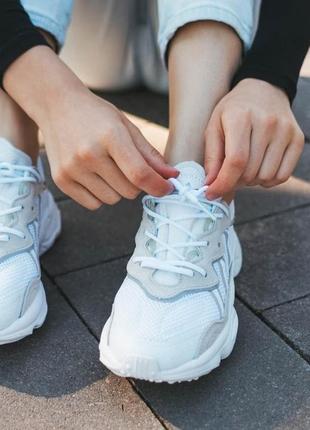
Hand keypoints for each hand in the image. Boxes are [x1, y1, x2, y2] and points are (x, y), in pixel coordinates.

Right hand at [42, 90, 176, 208]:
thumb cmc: (96, 115)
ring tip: (107, 168)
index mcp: (110, 136)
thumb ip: (150, 154)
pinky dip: (99, 195)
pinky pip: (93, 204)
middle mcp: (89, 154)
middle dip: (136, 184)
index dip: (158, 186)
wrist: (56, 105)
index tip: (167, 188)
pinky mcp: (61, 180)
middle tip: (127, 166)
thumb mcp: (126, 126)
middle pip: (129, 191)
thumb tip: (172, 176)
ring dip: (117, 190)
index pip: (139, 174)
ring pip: (112, 200)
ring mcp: (72, 169)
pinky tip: (94, 175)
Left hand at [204, 78, 304, 198]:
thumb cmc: (233, 111)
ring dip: (252, 181)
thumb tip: (211, 185)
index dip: (223, 183)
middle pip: (250, 172)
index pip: (235, 161)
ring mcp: (285, 131)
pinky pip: (283, 175)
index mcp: (241, 117)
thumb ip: (212, 157)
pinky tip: (260, 168)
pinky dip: (269, 180)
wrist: (263, 91)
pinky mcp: (297, 139)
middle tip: (229, 173)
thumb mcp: (214, 127)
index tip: (212, 193)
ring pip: (266, 177)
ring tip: (245, 167)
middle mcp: (267, 122)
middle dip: (235, 180)